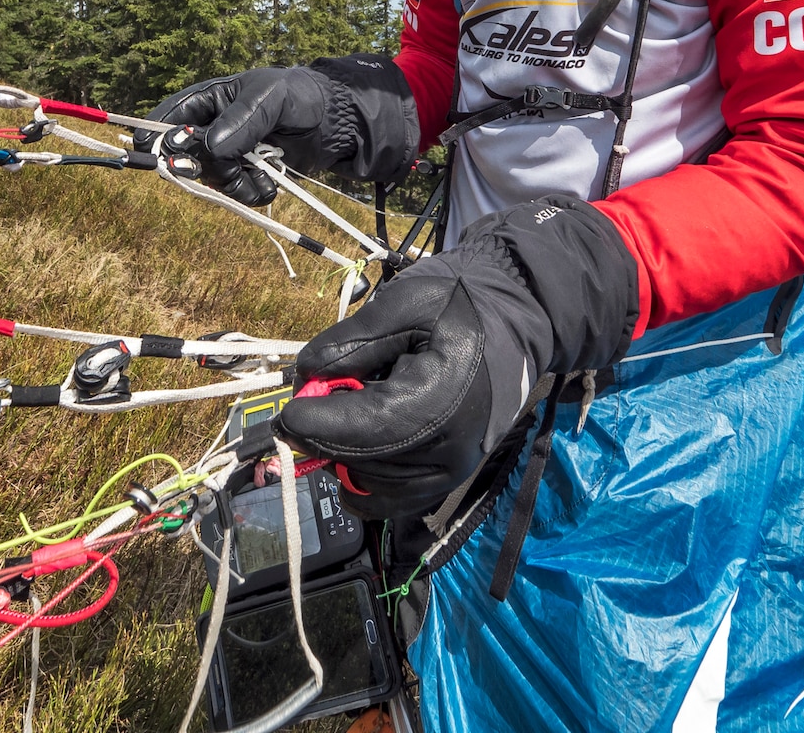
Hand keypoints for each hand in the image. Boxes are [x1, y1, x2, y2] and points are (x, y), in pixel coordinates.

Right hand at [147, 58, 417, 207]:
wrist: (334, 122)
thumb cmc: (299, 96)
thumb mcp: (271, 98)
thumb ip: (242, 119)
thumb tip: (211, 148)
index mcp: (209, 100)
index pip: (170, 117)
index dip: (156, 134)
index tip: (153, 153)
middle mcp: (212, 129)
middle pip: (185, 155)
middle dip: (204, 165)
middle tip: (228, 165)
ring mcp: (228, 154)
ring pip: (209, 179)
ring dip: (233, 183)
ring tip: (261, 178)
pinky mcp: (246, 175)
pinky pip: (234, 193)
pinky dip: (250, 194)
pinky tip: (270, 186)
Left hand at [274, 196, 638, 519]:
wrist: (518, 318)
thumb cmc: (462, 303)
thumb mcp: (403, 304)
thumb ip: (350, 343)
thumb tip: (305, 378)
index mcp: (438, 403)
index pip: (357, 433)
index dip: (311, 425)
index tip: (285, 413)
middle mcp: (448, 451)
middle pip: (357, 463)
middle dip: (324, 433)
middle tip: (321, 392)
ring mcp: (450, 473)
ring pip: (367, 486)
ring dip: (344, 452)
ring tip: (359, 401)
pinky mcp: (447, 480)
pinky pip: (388, 499)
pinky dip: (363, 476)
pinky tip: (362, 439)